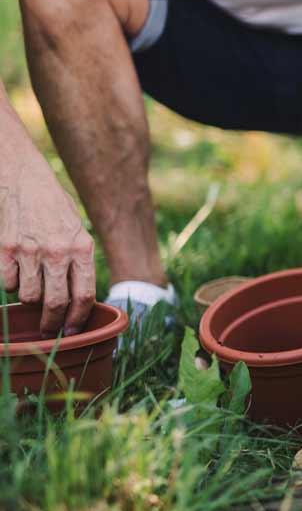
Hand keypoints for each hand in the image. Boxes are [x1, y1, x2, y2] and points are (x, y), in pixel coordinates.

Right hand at [0, 161, 94, 334]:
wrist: (24, 179)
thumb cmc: (54, 208)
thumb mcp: (77, 230)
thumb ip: (78, 261)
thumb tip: (78, 300)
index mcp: (82, 247)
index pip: (84, 294)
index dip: (78, 318)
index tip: (73, 330)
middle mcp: (58, 252)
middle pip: (56, 303)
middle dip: (53, 323)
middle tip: (50, 329)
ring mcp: (30, 252)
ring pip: (29, 297)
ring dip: (30, 301)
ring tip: (33, 289)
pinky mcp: (6, 250)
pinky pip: (7, 284)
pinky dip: (11, 285)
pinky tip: (16, 273)